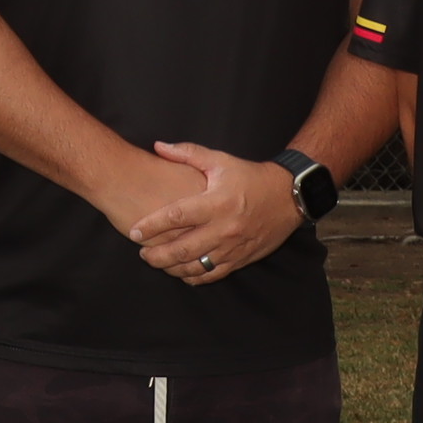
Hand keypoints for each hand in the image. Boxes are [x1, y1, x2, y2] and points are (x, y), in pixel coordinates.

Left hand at [122, 142, 300, 282]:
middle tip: (142, 252)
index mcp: (217, 202)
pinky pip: (213, 274)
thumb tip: (158, 146)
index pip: (177, 217)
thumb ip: (188, 154)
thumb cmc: (250, 177)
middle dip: (157, 254)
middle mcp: (224, 228)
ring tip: (157, 262)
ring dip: (172, 268)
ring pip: (196, 266)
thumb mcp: (221, 161)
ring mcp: (233, 246)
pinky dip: (194, 277)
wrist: (288, 197)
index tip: (134, 230)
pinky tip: (182, 273)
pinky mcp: (241, 258)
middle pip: (182, 249)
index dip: (152, 225)